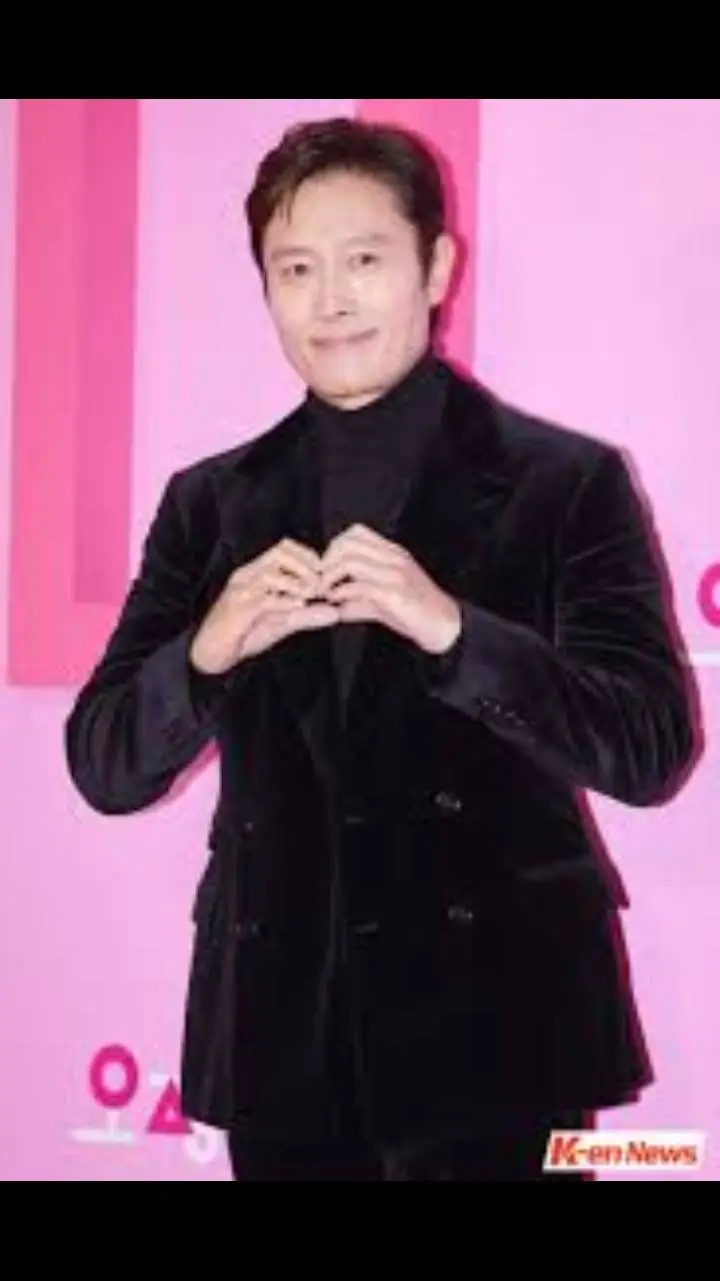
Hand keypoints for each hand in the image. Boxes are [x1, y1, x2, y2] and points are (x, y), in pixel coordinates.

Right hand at [190, 540, 336, 675]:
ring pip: (271, 574)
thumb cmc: (244, 633)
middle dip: (305, 566)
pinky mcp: (237, 611)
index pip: (284, 547)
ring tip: (311, 597)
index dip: (308, 556)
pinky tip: (298, 606)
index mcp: (256, 572)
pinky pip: (262, 600)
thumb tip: (336, 613)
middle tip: (320, 586)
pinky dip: (284, 601)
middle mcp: (247, 576)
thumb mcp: (281, 622)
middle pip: (280, 553)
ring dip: (297, 583)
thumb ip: (307, 615)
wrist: (210, 651)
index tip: (324, 575)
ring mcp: (240, 592)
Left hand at [320, 525, 462, 655]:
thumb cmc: (417, 612)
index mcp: (392, 553)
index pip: (356, 533)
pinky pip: (360, 586)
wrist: (445, 625)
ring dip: (330, 578)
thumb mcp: (385, 601)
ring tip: (327, 594)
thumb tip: (337, 607)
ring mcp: (395, 574)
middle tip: (321, 582)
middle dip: (327, 562)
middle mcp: (393, 558)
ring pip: (350, 562)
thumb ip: (361, 600)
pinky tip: (339, 606)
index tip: (326, 569)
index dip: (334, 548)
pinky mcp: (395, 594)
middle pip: (347, 543)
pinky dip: (342, 594)